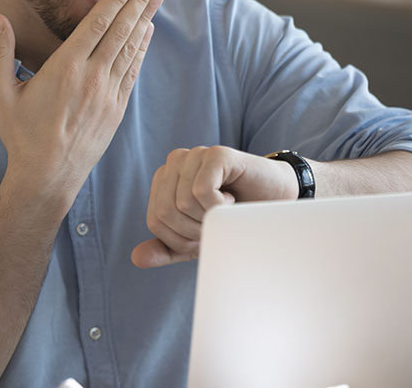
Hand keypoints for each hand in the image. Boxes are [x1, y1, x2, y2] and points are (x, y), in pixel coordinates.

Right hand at [0, 0, 165, 202]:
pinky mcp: (116, 109)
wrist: (47, 177)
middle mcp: (92, 78)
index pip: (98, 23)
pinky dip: (141, 48)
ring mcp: (108, 94)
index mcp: (65, 68)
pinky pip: (133, 71)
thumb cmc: (20, 134)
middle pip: (122, 29)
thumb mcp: (1, 93)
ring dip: (146, 18)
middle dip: (141, 0)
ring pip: (131, 48)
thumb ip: (0, 52)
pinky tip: (147, 31)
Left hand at [131, 145, 298, 267]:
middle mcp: (174, 162)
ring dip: (208, 219)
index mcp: (164, 180)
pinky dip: (218, 206)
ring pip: (181, 203)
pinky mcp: (215, 154)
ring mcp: (194, 154)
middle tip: (217, 223)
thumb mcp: (197, 239)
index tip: (205, 232)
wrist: (275, 202)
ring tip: (226, 209)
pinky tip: (231, 199)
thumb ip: (167, 247)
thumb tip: (136, 258)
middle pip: (164, 213)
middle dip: (193, 231)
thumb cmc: (233, 218)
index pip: (155, 221)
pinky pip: (201, 191)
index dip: (181, 239)